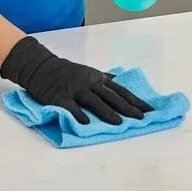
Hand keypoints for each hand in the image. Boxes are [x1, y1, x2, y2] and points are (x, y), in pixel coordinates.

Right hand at [0, 35, 152, 125]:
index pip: (120, 90)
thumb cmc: (67, 72)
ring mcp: (75, 89)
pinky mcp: (60, 97)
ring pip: (94, 101)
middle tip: (141, 119)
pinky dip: (78, 114)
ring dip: (107, 112)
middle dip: (127, 108)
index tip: (149, 110)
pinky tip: (86, 123)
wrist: (42, 67)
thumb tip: (120, 82)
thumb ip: (104, 79)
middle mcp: (89, 82)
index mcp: (97, 78)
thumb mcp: (89, 72)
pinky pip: (71, 106)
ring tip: (119, 123)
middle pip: (111, 96)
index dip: (135, 100)